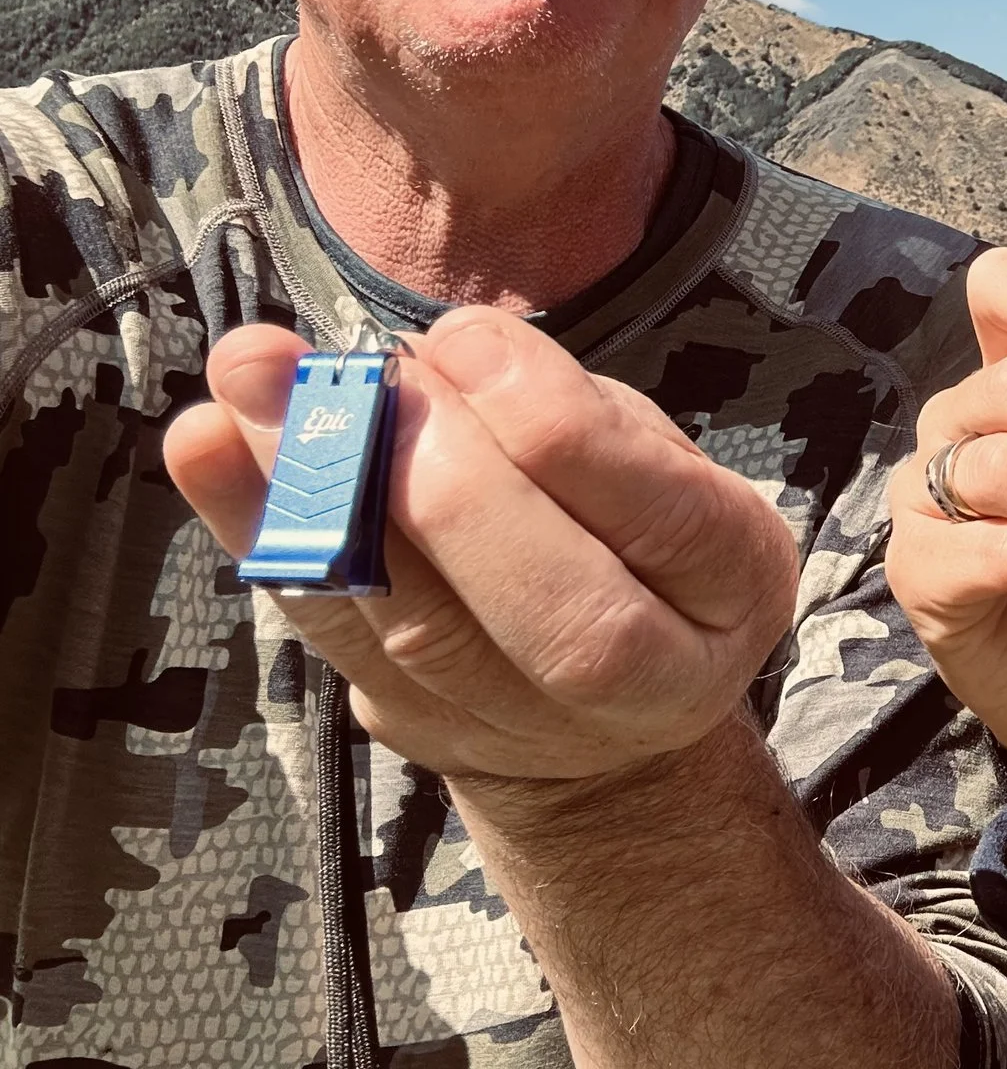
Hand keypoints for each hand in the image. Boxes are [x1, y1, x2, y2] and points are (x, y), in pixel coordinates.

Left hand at [165, 308, 798, 786]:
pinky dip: (263, 533)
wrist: (609, 711)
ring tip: (250, 384)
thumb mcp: (653, 454)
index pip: (662, 516)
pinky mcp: (418, 730)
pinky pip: (332, 634)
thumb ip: (572, 417)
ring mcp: (527, 726)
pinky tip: (207, 444)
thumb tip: (441, 358)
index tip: (462, 338)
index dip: (555, 426)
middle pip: (554, 607)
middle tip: (359, 375)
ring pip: (421, 626)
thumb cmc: (635, 534)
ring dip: (319, 495)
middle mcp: (654, 680)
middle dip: (444, 478)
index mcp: (736, 584)